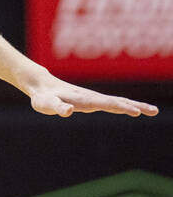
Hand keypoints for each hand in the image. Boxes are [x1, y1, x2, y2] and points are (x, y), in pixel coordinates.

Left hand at [25, 73, 158, 117]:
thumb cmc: (43, 97)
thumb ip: (57, 107)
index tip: (136, 111)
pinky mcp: (92, 100)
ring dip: (135, 105)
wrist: (41, 85)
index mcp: (83, 99)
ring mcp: (93, 98)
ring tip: (152, 110)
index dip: (121, 107)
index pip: (106, 104)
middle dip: (136, 106)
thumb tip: (69, 110)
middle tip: (154, 111)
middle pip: (117, 101)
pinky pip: (112, 102)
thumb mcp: (46, 104)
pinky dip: (125, 105)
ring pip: (117, 101)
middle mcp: (91, 98)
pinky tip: (133, 108)